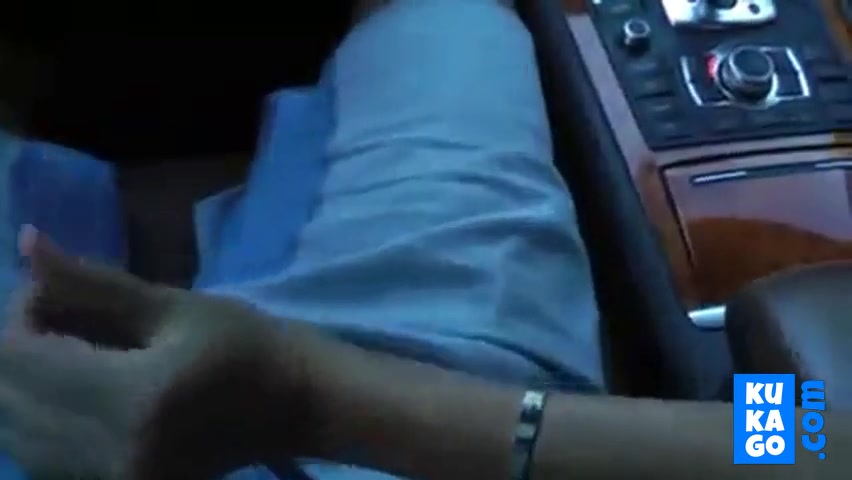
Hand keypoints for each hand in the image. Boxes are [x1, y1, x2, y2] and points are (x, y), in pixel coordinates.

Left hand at [0, 226, 332, 478]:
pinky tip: (71, 389)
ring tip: (70, 351)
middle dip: (21, 347)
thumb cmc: (246, 344)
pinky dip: (40, 419)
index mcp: (134, 400)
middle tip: (63, 315)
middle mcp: (111, 454)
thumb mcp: (173, 305)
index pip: (20, 357)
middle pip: (8, 399)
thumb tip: (28, 244)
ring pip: (16, 435)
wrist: (296, 405)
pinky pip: (43, 458)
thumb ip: (93, 282)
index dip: (22, 312)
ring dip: (25, 385)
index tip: (57, 288)